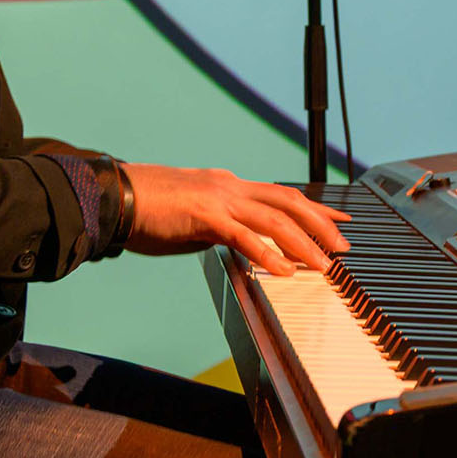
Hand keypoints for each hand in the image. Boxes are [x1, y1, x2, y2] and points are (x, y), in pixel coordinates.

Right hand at [119, 163, 351, 274]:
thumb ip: (217, 227)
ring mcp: (218, 199)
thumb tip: (235, 243)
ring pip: (274, 218)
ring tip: (322, 265)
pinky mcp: (203, 215)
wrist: (114, 197)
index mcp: (228, 187)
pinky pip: (243, 235)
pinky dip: (267, 253)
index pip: (282, 195)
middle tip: (342, 247)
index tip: (339, 223)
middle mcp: (230, 187)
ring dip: (303, 243)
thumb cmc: (146, 210)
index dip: (315, 210)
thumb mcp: (192, 218)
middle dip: (321, 225)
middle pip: (289, 201)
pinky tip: (282, 270)